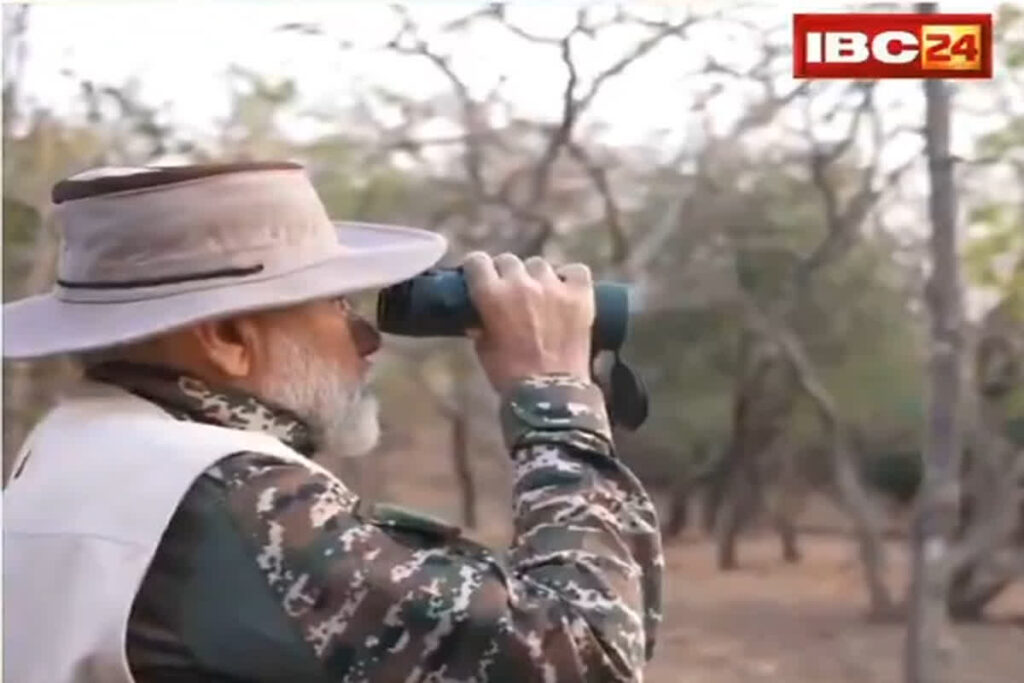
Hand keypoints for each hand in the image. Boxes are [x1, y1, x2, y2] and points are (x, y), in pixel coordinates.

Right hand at [462, 252, 593, 394]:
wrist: (550, 394)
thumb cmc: (511, 376)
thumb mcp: (483, 349)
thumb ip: (480, 325)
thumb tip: (480, 316)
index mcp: (491, 295)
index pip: (477, 262)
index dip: (478, 270)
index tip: (481, 278)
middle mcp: (520, 283)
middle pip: (509, 261)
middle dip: (507, 274)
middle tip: (511, 293)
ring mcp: (552, 287)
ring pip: (540, 265)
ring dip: (537, 278)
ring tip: (541, 297)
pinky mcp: (580, 294)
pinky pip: (575, 271)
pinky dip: (570, 278)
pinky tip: (566, 292)